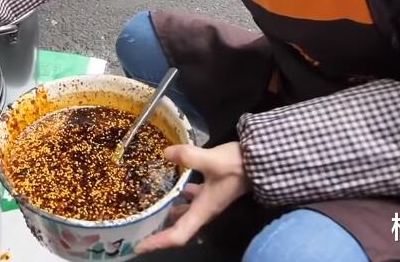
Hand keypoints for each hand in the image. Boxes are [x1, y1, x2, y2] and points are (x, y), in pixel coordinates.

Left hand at [135, 142, 249, 253]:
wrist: (261, 161)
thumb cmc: (238, 165)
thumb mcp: (212, 160)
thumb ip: (188, 157)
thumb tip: (166, 153)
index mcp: (203, 210)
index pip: (178, 235)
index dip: (158, 243)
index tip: (139, 246)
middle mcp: (205, 210)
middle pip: (179, 229)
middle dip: (160, 232)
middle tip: (140, 229)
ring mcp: (209, 200)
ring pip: (186, 214)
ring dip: (169, 214)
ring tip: (152, 207)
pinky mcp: (212, 190)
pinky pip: (193, 200)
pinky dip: (181, 197)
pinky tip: (176, 186)